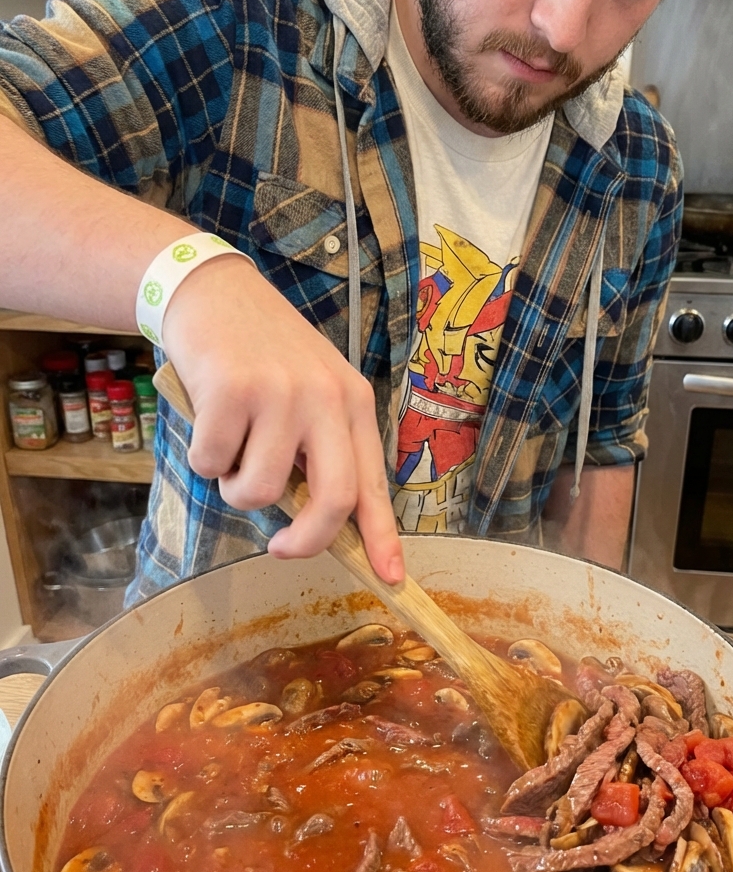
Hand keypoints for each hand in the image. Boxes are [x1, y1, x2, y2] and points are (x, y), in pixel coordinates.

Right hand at [161, 255, 403, 582]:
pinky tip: (207, 419)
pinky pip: (212, 464)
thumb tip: (314, 524)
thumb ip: (318, 449)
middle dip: (306, 541)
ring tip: (230, 447)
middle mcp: (325, 398)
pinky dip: (202, 457)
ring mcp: (280, 393)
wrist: (213, 293)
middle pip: (333, 499)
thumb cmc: (261, 354)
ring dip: (234, 486)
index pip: (373, 483)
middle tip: (280, 547)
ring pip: (259, 490)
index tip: (391, 578)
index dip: (383, 537)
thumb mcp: (309, 392)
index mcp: (353, 403)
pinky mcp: (232, 390)